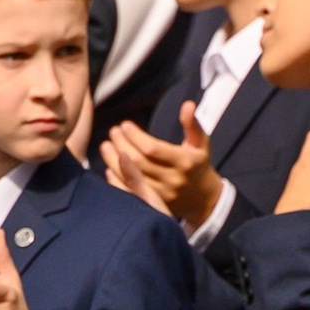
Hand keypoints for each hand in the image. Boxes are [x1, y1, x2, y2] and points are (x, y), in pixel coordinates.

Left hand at [104, 103, 222, 231]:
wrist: (203, 199)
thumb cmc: (198, 164)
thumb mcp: (201, 143)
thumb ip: (192, 124)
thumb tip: (187, 105)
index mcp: (184, 162)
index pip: (153, 149)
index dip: (136, 137)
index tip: (124, 125)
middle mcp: (172, 179)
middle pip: (139, 162)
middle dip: (122, 145)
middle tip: (113, 132)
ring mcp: (161, 194)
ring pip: (132, 177)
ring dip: (114, 160)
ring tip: (106, 146)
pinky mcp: (153, 204)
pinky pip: (130, 192)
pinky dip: (117, 179)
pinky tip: (109, 166)